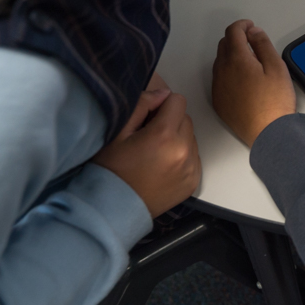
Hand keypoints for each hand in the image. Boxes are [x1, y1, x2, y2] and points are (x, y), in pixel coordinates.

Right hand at [92, 88, 200, 217]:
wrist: (112, 210)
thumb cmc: (110, 170)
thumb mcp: (118, 132)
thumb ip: (142, 105)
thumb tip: (163, 93)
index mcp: (165, 136)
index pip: (177, 101)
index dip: (161, 105)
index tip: (146, 119)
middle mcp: (184, 152)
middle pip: (185, 118)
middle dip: (169, 122)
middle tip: (147, 137)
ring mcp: (191, 168)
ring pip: (191, 137)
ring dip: (177, 139)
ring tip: (154, 153)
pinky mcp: (193, 181)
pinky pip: (194, 156)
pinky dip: (182, 156)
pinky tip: (162, 165)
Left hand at [212, 20, 296, 147]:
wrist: (268, 133)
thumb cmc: (275, 100)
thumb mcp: (276, 66)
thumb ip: (263, 45)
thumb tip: (253, 32)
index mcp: (237, 59)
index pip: (233, 32)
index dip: (242, 25)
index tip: (251, 27)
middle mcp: (222, 71)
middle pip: (223, 45)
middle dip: (236, 38)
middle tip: (253, 42)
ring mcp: (217, 87)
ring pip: (220, 62)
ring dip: (231, 55)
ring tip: (250, 62)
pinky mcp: (218, 101)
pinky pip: (219, 79)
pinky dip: (228, 72)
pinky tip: (243, 80)